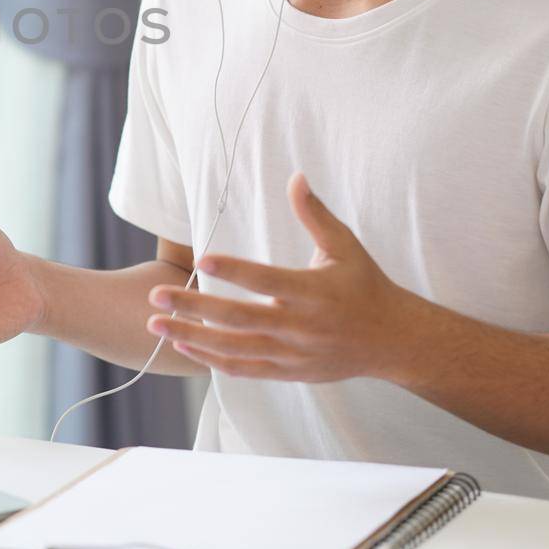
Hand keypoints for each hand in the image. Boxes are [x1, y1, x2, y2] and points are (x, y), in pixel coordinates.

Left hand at [144, 172, 418, 381]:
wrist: (394, 341)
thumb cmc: (366, 286)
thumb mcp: (345, 247)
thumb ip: (315, 215)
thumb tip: (295, 176)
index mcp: (313, 292)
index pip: (267, 281)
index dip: (235, 270)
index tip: (202, 258)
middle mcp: (300, 326)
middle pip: (240, 318)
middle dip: (194, 307)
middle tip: (156, 295)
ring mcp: (293, 354)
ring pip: (235, 348)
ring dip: (192, 336)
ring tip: (155, 322)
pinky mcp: (289, 372)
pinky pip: (244, 369)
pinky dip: (212, 360)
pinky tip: (182, 344)